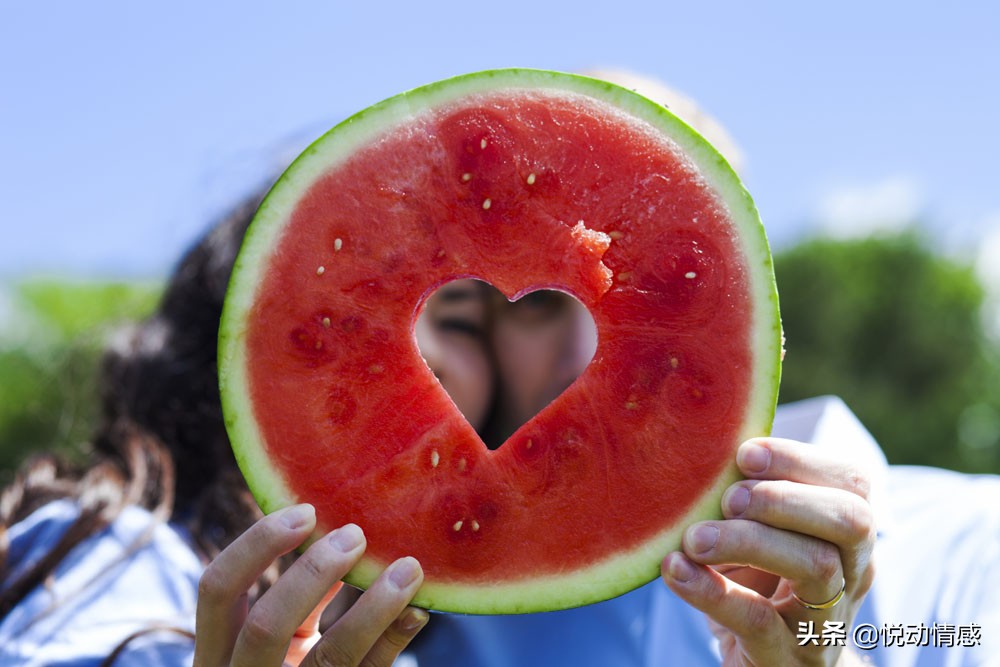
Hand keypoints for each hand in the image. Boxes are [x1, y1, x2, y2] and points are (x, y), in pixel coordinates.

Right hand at [194, 504, 427, 666]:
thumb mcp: (285, 641)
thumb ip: (302, 600)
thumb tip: (342, 534)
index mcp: (217, 651)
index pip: (217, 590)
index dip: (256, 545)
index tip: (306, 511)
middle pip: (265, 624)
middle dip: (312, 573)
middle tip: (356, 535)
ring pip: (330, 656)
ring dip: (373, 607)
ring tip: (408, 568)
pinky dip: (393, 639)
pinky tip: (417, 611)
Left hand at [661, 438, 875, 665]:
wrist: (767, 665)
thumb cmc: (758, 586)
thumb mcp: (759, 537)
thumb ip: (747, 497)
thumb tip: (702, 449)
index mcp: (846, 534)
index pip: (852, 483)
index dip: (800, 460)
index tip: (744, 453)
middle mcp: (851, 574)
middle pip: (852, 521)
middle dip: (786, 499)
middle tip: (728, 498)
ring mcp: (825, 621)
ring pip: (816, 568)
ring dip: (749, 540)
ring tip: (694, 538)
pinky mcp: (788, 658)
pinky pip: (757, 620)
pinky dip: (711, 592)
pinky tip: (675, 570)